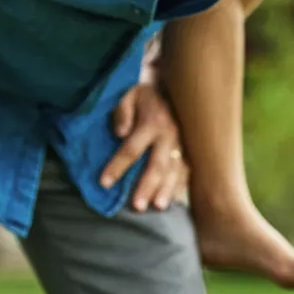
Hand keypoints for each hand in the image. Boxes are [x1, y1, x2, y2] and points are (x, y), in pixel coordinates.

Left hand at [99, 83, 186, 211]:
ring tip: (156, 207)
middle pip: (157, 165)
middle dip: (146, 186)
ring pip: (175, 171)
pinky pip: (187, 171)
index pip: (132, 148)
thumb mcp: (128, 95)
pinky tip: (171, 201)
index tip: (104, 183)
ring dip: (166, 190)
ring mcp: (182, 144)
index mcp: (152, 122)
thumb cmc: (145, 95)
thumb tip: (119, 133)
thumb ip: (122, 112)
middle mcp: (170, 136)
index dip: (117, 166)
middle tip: (136, 206)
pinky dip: (179, 187)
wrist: (175, 87)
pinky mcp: (190, 150)